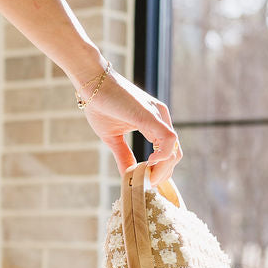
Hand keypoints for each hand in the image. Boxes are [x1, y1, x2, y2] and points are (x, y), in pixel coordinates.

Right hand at [74, 62, 182, 184]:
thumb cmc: (100, 105)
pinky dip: (162, 157)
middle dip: (163, 174)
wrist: (91, 83)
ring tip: (146, 178)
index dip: (160, 169)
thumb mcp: (112, 137)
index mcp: (154, 122)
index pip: (168, 151)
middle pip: (175, 153)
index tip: (146, 182)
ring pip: (174, 149)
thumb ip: (123, 155)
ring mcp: (158, 116)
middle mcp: (161, 117)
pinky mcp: (151, 116)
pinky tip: (147, 163)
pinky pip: (168, 140)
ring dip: (163, 169)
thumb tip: (128, 176)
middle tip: (147, 185)